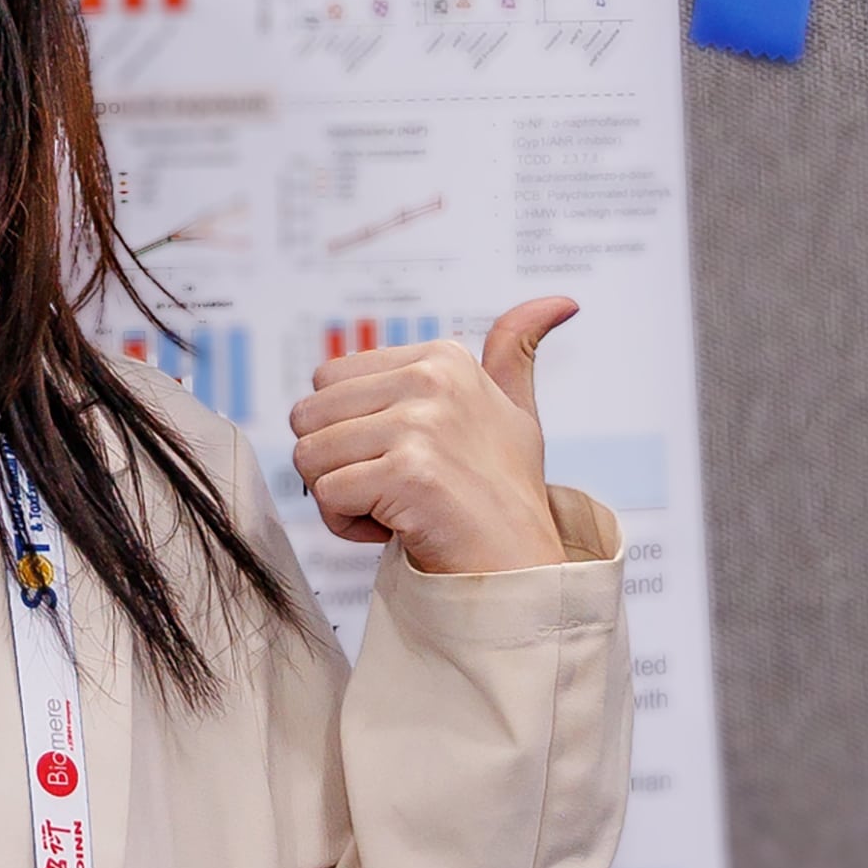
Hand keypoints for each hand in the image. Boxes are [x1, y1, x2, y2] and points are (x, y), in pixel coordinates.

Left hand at [286, 299, 575, 574]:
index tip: (404, 455)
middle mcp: (431, 380)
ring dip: (339, 495)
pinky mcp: (407, 472)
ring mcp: (420, 424)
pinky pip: (326, 494)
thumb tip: (559, 301)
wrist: (518, 565)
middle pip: (308, 415)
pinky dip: (347, 524)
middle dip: (334, 462)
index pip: (327, 380)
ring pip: (309, 454)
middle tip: (391, 486)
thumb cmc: (505, 491)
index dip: (350, 429)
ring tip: (394, 505)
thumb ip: (514, 351)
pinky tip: (396, 528)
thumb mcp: (513, 410)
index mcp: (442, 357)